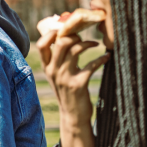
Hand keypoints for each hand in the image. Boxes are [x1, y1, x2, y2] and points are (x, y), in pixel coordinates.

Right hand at [37, 29, 108, 146]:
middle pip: (60, 42)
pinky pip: (91, 65)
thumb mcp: (57, 75)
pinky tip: (106, 57)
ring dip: (88, 43)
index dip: (51, 33)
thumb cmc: (67, 91)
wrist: (73, 116)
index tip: (64, 30)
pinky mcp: (78, 84)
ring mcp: (65, 77)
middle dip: (74, 35)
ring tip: (95, 44)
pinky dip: (101, 58)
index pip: (41, 44)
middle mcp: (53, 71)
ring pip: (75, 50)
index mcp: (46, 67)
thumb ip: (58, 59)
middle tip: (83, 37)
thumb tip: (65, 37)